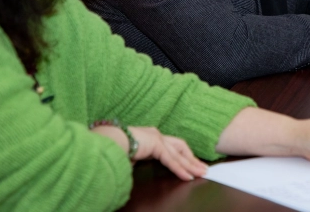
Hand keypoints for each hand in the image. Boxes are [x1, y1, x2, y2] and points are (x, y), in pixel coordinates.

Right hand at [91, 125, 206, 180]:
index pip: (171, 145)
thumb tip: (136, 166)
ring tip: (201, 173)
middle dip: (192, 158)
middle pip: (180, 147)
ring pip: (178, 154)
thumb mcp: (130, 155)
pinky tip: (188, 176)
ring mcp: (156, 137)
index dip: (182, 155)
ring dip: (191, 164)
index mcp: (149, 136)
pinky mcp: (156, 144)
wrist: (106, 141)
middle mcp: (155, 134)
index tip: (191, 163)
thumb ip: (138, 160)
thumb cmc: (113, 147)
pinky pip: (171, 160)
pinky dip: (180, 169)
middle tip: (203, 168)